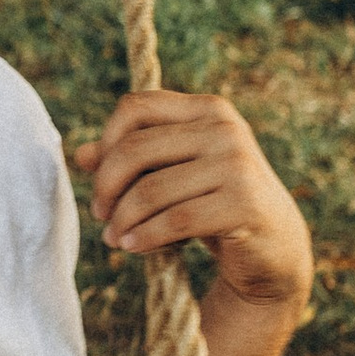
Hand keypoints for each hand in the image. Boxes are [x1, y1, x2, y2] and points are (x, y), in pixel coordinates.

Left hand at [72, 89, 312, 314]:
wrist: (274, 246)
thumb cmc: (214, 202)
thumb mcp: (174, 174)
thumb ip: (131, 159)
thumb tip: (79, 155)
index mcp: (208, 109)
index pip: (135, 108)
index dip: (106, 142)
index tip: (98, 178)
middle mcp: (225, 129)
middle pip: (134, 149)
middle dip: (106, 187)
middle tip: (100, 215)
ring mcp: (237, 164)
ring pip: (150, 190)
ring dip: (123, 220)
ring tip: (114, 238)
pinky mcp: (243, 204)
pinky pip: (174, 220)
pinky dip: (144, 237)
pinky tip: (133, 247)